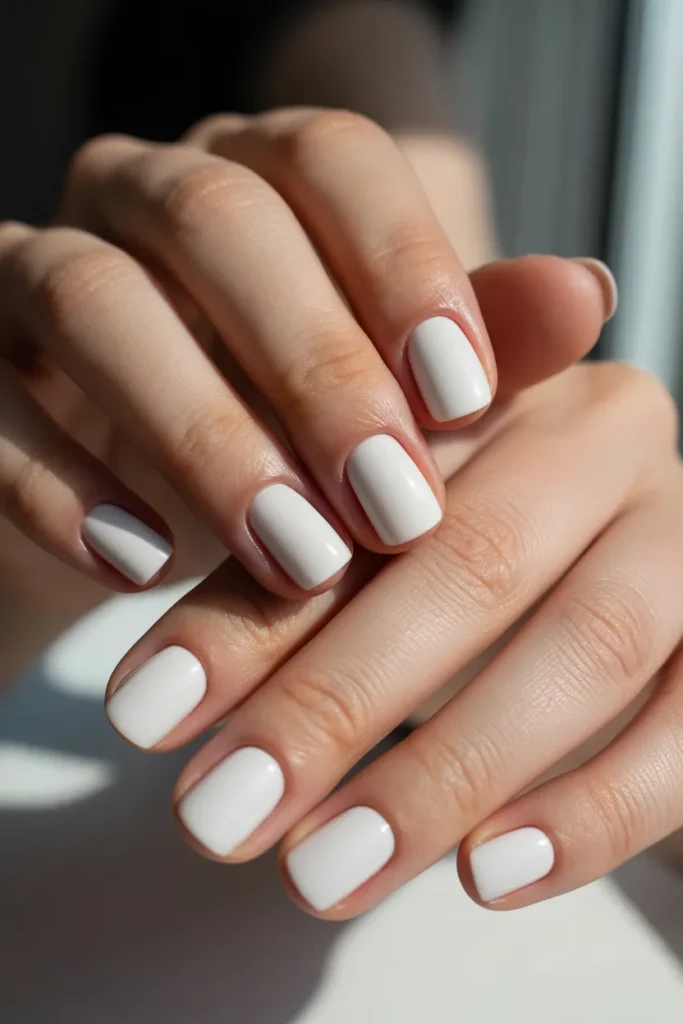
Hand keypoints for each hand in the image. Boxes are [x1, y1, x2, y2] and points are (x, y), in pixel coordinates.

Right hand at [0, 108, 508, 611]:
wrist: (139, 506)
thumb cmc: (286, 440)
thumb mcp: (389, 402)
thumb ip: (478, 344)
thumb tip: (587, 292)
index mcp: (259, 179)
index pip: (329, 160)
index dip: (400, 263)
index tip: (462, 397)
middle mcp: (142, 197)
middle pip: (216, 222)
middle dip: (313, 368)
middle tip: (392, 507)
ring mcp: (37, 269)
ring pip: (92, 296)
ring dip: (201, 433)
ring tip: (290, 554)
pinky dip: (60, 484)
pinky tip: (141, 567)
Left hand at [103, 259, 647, 920]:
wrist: (596, 519)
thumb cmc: (450, 515)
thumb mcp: (364, 517)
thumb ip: (286, 568)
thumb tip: (161, 707)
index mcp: (500, 378)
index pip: (362, 493)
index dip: (251, 609)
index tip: (145, 716)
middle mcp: (607, 435)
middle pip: (476, 560)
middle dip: (336, 700)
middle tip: (220, 817)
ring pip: (590, 646)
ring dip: (448, 772)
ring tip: (324, 871)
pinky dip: (594, 810)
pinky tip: (488, 876)